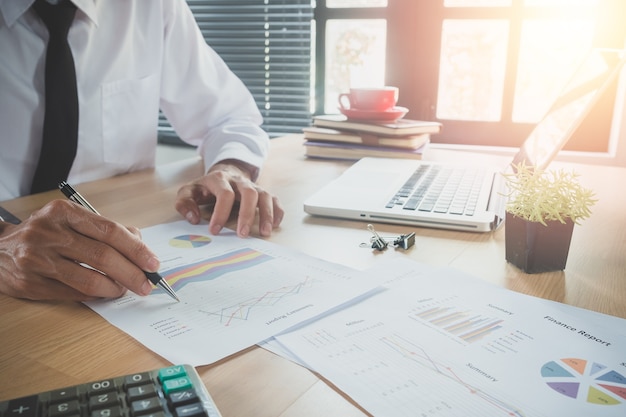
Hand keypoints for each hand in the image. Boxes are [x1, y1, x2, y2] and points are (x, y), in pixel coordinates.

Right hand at [0, 200, 160, 300]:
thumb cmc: (44, 233)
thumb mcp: (70, 220)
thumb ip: (104, 229)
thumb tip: (140, 243)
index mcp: (63, 212)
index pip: (110, 231)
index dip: (136, 249)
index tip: (153, 262)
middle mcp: (48, 233)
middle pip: (103, 256)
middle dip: (132, 273)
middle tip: (146, 283)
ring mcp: (37, 260)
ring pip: (89, 280)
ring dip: (115, 288)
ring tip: (126, 289)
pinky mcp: (30, 284)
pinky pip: (73, 294)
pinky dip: (96, 296)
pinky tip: (105, 293)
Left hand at [175, 159, 283, 237]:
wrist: (223, 173)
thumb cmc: (205, 187)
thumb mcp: (189, 191)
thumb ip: (184, 203)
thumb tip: (193, 219)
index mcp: (219, 179)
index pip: (224, 194)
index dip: (220, 213)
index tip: (215, 231)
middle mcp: (239, 181)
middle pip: (249, 193)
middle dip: (247, 215)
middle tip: (243, 235)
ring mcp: (253, 186)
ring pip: (264, 196)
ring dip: (267, 215)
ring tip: (265, 233)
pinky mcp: (262, 192)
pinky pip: (274, 199)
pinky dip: (277, 212)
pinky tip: (275, 225)